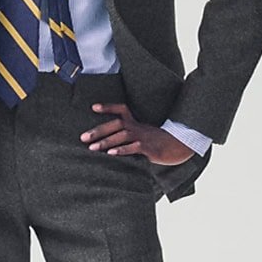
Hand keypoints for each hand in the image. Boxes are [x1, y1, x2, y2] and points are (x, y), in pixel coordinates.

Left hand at [80, 102, 196, 165]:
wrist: (179, 147)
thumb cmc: (157, 143)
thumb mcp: (142, 136)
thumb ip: (127, 138)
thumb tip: (108, 144)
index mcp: (136, 123)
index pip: (121, 110)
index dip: (108, 107)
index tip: (93, 107)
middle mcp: (138, 128)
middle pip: (116, 124)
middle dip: (98, 130)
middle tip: (82, 137)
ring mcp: (143, 137)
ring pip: (122, 136)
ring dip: (106, 141)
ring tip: (92, 148)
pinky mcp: (149, 148)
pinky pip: (133, 148)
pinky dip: (122, 150)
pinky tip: (111, 154)